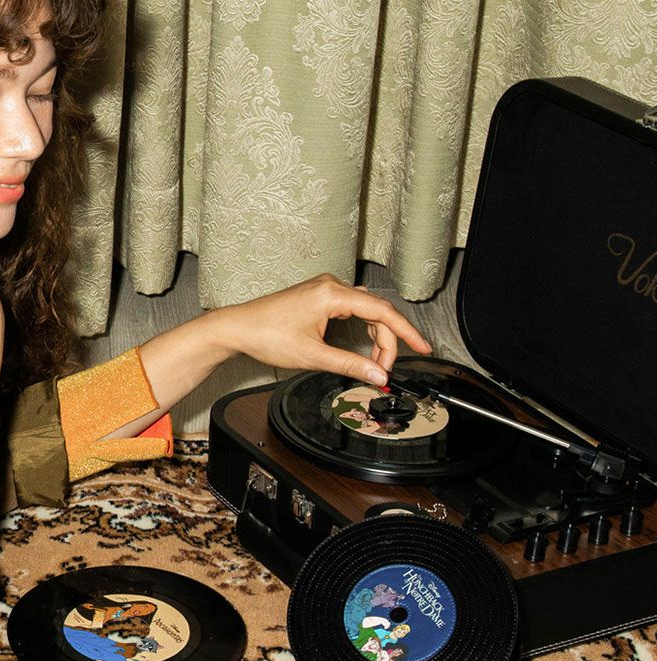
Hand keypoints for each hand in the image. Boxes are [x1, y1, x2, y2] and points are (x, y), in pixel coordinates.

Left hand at [211, 273, 430, 384]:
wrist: (237, 328)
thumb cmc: (266, 336)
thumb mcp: (313, 356)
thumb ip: (350, 364)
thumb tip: (378, 375)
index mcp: (332, 294)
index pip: (383, 312)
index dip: (407, 332)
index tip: (423, 348)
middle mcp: (331, 285)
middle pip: (376, 311)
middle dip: (387, 341)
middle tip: (386, 370)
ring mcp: (324, 288)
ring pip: (365, 310)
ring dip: (375, 335)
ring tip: (375, 363)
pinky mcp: (318, 295)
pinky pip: (351, 308)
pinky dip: (361, 327)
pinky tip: (362, 345)